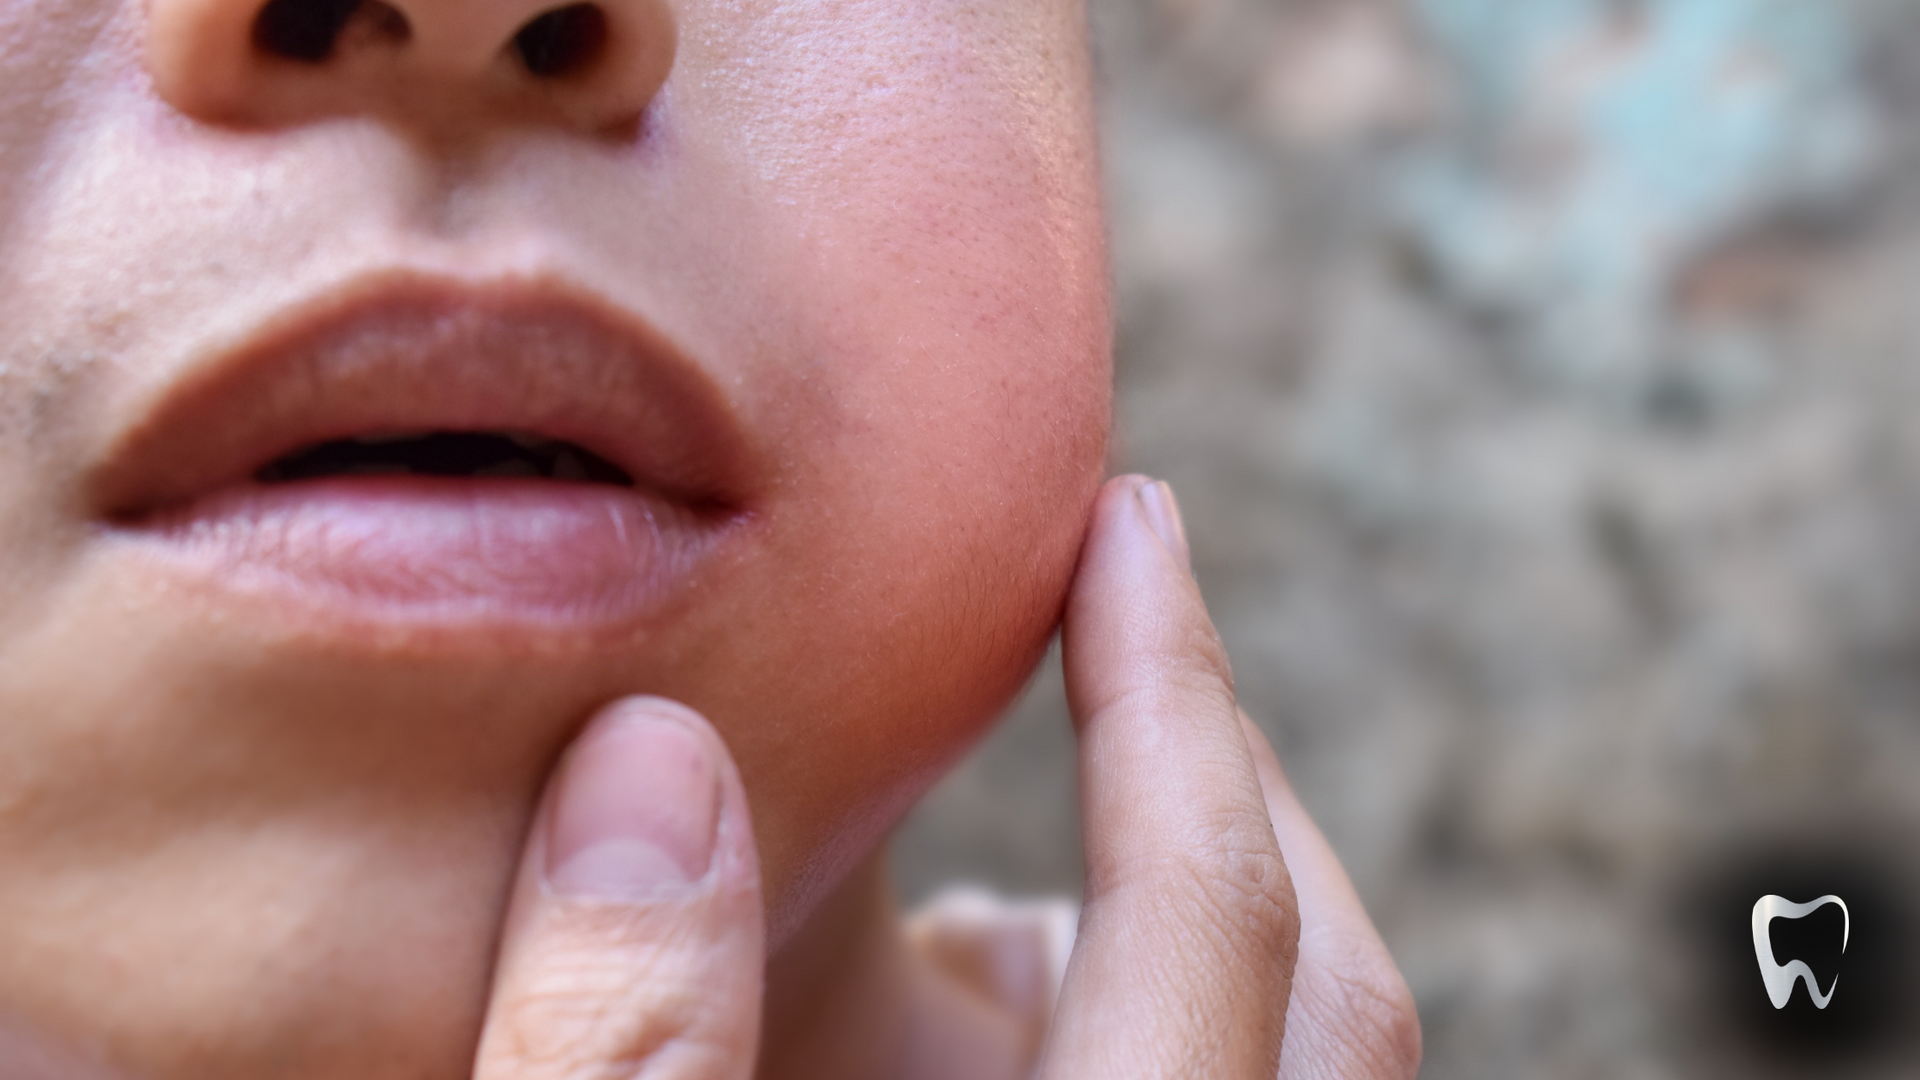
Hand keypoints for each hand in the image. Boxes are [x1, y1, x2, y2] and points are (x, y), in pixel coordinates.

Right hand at [468, 475, 1418, 1079]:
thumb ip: (623, 1048)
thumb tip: (651, 765)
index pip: (1211, 922)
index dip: (1167, 691)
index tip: (1128, 521)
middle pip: (1343, 994)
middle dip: (1232, 777)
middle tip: (1128, 619)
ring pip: (1305, 1062)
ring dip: (1201, 917)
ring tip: (1014, 865)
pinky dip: (1159, 1029)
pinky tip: (978, 998)